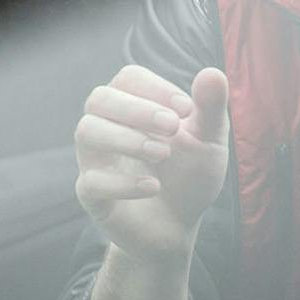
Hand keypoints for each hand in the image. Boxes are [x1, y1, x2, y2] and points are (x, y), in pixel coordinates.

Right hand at [75, 65, 229, 263]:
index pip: (128, 78)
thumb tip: (213, 73)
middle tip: (172, 127)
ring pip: (86, 131)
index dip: (156, 88)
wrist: (179, 226)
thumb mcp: (209, 141)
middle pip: (99, 98)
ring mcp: (94, 160)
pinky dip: (124, 183)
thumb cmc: (190, 174)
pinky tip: (154, 187)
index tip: (187, 110)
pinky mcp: (92, 196)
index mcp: (131, 105)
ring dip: (127, 139)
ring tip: (163, 154)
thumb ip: (211, 108)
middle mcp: (105, 126)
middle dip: (136, 109)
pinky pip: (90, 182)